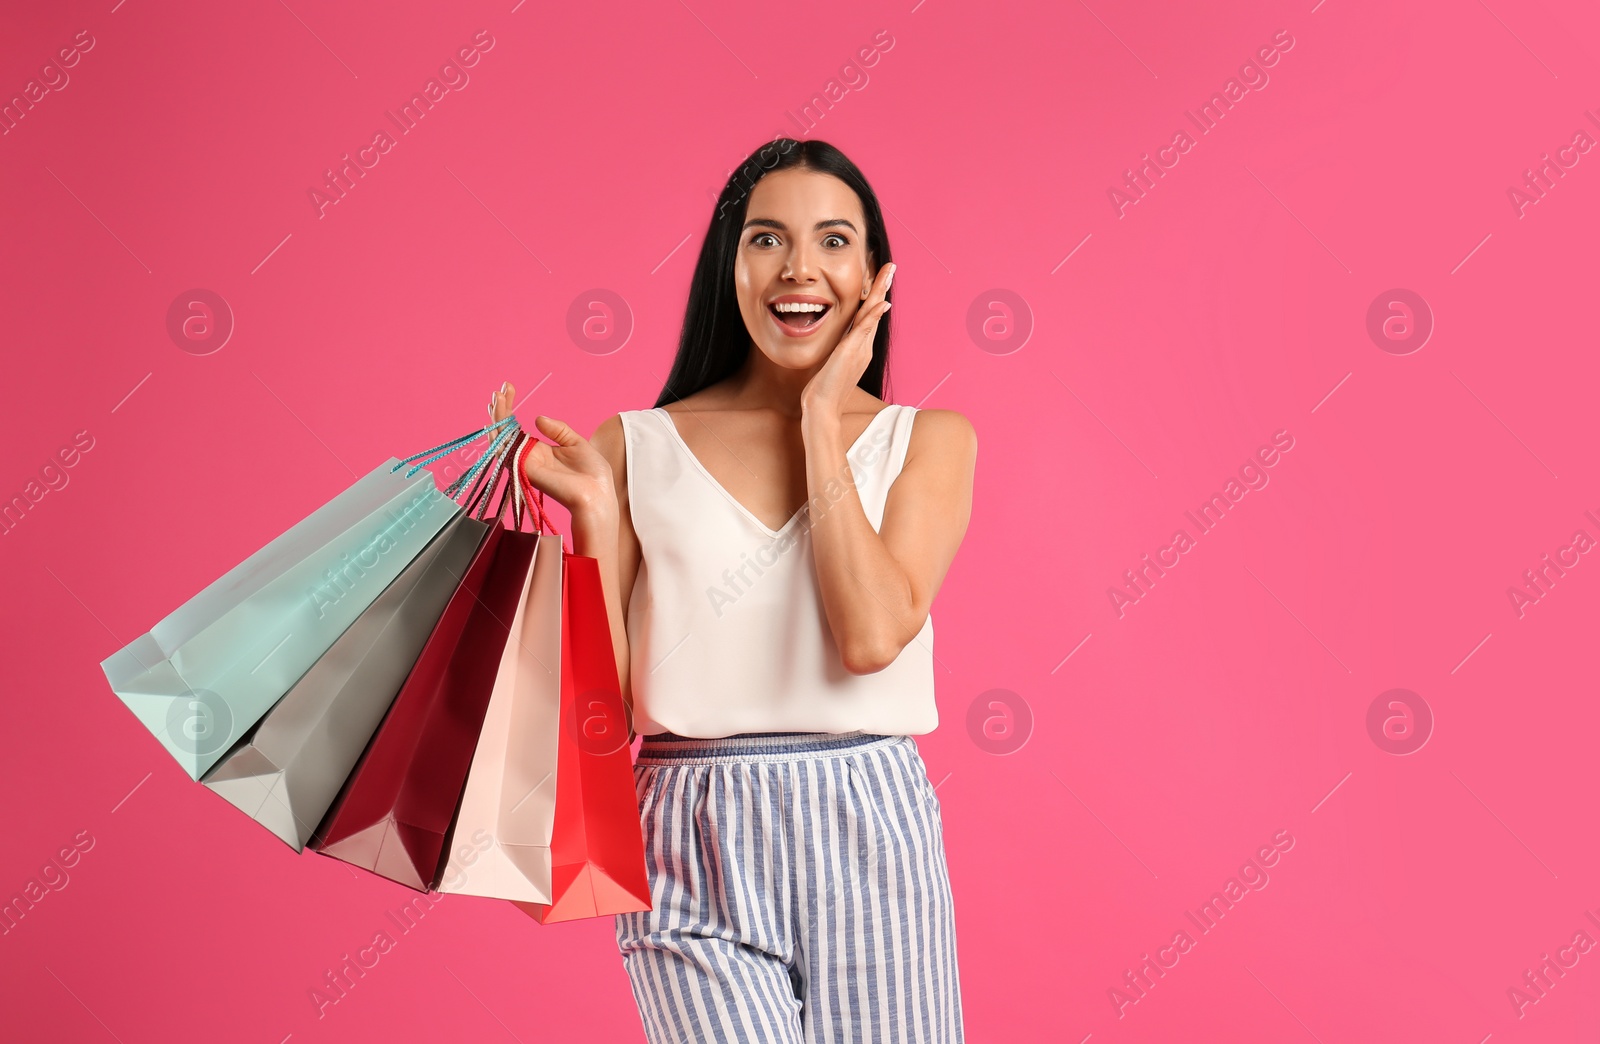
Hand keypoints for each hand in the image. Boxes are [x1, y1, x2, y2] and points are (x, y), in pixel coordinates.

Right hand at [486, 381, 614, 514]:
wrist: (599, 494)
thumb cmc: (592, 475)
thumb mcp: (576, 443)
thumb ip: (558, 430)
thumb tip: (538, 418)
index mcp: (539, 452)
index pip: (516, 429)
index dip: (510, 410)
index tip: (510, 388)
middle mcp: (528, 458)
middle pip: (505, 432)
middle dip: (501, 410)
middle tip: (501, 389)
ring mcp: (525, 464)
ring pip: (501, 439)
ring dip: (498, 417)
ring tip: (498, 396)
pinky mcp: (525, 469)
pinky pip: (506, 450)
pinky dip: (500, 433)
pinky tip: (500, 416)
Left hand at [800, 261, 894, 419]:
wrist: (822, 408)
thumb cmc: (823, 391)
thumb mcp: (831, 365)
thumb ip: (837, 353)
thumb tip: (838, 345)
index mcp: (858, 349)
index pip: (868, 317)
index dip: (874, 298)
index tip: (878, 280)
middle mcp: (863, 348)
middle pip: (875, 312)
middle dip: (883, 288)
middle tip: (891, 267)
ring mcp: (859, 350)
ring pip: (873, 315)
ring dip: (881, 292)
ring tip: (889, 273)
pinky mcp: (851, 353)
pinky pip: (865, 329)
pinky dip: (873, 315)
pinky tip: (881, 302)